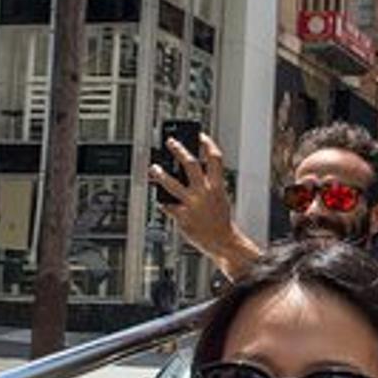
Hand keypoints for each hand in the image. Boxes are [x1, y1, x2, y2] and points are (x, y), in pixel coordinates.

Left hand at [148, 134, 235, 255]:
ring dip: (161, 175)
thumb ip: (208, 185)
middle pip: (190, 165)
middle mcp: (204, 193)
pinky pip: (167, 206)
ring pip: (172, 184)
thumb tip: (189, 174)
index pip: (215, 159)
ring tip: (154, 168)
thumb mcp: (221, 198)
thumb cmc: (221, 221)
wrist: (223, 242)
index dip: (208, 145)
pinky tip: (159, 200)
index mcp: (217, 187)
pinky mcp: (182, 217)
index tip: (200, 136)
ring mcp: (192, 205)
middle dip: (180, 150)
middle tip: (170, 142)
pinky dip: (163, 202)